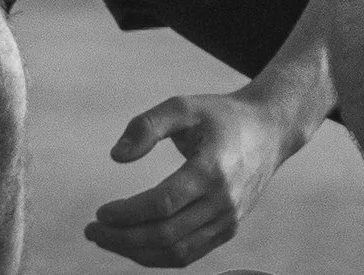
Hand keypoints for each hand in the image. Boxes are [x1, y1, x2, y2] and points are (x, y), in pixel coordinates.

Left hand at [85, 91, 300, 266]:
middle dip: (123, 238)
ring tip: (107, 240)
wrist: (270, 130)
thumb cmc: (222, 116)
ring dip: (136, 252)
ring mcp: (228, 219)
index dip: (127, 214)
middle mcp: (223, 200)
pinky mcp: (229, 229)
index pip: (163, 204)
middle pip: (166, 235)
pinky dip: (158, 256)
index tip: (100, 212)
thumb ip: (147, 125)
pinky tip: (134, 245)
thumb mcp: (184, 106)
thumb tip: (117, 156)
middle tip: (93, 231)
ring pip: (177, 252)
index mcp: (212, 169)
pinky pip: (190, 254)